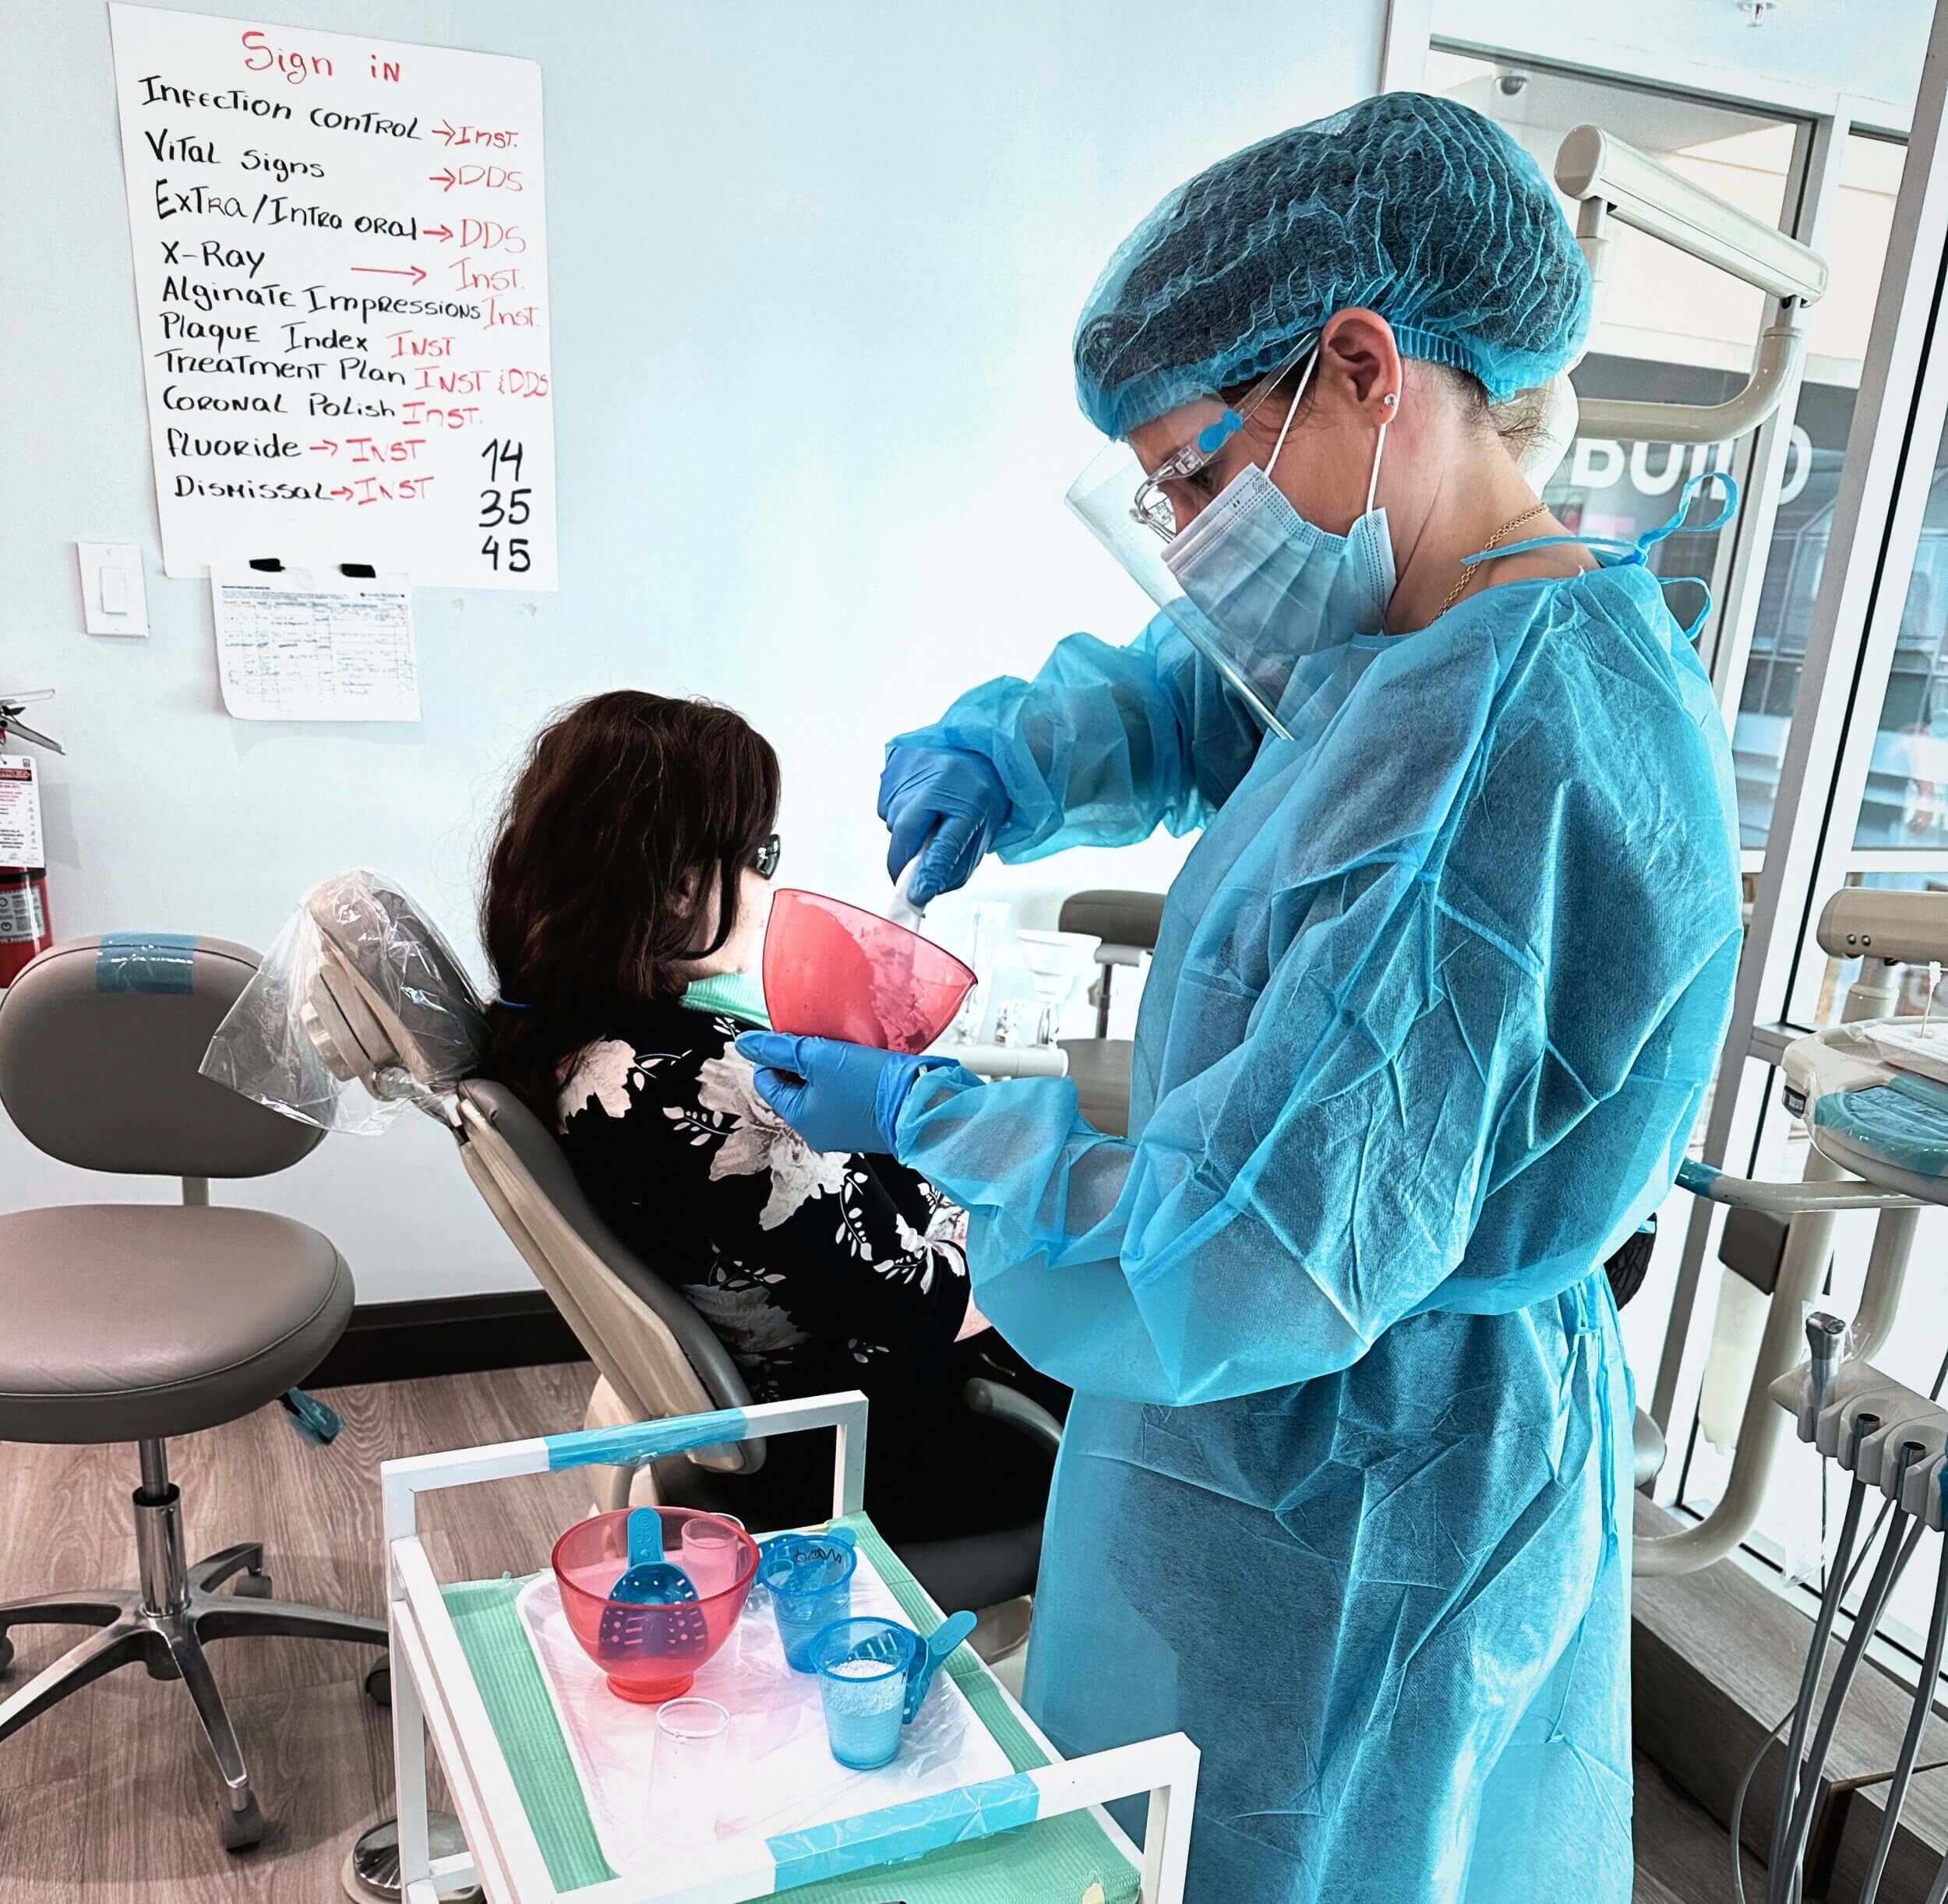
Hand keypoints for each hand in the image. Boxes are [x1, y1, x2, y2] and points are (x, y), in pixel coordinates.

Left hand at [737, 1032, 953, 1155]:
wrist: (924, 1105)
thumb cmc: (872, 1086)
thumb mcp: (819, 1058)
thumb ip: (779, 1049)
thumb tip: (745, 1044)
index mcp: (799, 1118)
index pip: (767, 1080)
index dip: (775, 1053)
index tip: (795, 1035)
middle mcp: (817, 1129)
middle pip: (794, 1084)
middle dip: (803, 1059)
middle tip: (821, 1039)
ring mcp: (842, 1126)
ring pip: (820, 1086)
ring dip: (826, 1064)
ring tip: (843, 1048)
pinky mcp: (865, 1119)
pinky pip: (844, 1092)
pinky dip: (847, 1075)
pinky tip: (862, 1061)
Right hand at [877, 745, 1008, 907]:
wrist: (974, 747)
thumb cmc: (980, 794)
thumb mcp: (981, 832)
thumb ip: (956, 864)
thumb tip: (927, 891)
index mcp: (967, 804)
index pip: (945, 846)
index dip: (929, 873)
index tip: (916, 895)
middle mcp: (934, 787)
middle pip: (904, 836)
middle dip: (903, 863)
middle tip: (911, 874)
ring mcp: (909, 776)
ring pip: (894, 826)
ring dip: (906, 835)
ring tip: (928, 817)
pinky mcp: (891, 771)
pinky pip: (887, 809)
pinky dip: (899, 814)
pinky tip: (917, 801)